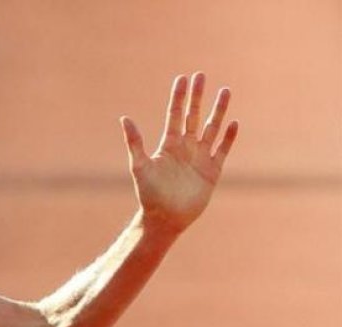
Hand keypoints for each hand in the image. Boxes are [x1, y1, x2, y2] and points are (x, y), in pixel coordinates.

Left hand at [121, 72, 238, 234]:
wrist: (165, 217)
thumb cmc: (149, 194)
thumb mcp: (140, 166)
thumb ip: (135, 142)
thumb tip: (124, 118)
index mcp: (169, 145)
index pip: (175, 114)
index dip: (178, 97)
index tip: (183, 78)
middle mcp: (185, 148)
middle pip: (193, 116)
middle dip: (197, 97)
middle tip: (201, 76)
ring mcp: (200, 158)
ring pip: (212, 128)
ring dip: (218, 110)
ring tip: (225, 91)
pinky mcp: (212, 170)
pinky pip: (222, 149)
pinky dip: (228, 137)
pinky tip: (234, 122)